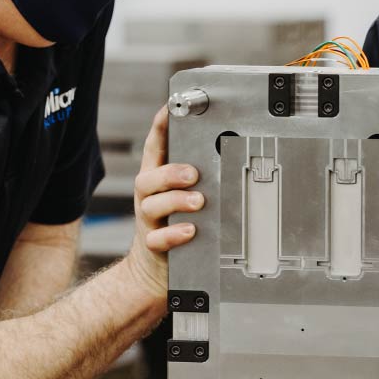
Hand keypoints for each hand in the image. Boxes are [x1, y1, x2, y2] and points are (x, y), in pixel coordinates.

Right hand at [123, 105, 202, 300]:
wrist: (154, 270)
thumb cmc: (177, 223)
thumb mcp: (185, 195)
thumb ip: (200, 175)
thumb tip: (230, 148)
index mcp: (157, 180)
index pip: (156, 148)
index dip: (160, 127)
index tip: (170, 108)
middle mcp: (149, 198)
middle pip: (147, 178)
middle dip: (170, 172)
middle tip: (193, 173)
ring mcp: (149, 222)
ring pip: (152, 206)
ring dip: (175, 201)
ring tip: (198, 202)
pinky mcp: (153, 246)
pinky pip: (157, 240)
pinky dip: (173, 235)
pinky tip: (190, 232)